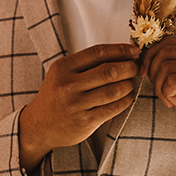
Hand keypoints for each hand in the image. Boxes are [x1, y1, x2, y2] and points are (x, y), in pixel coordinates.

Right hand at [19, 44, 138, 169]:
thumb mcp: (62, 73)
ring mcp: (76, 104)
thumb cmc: (57, 95)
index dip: (120, 50)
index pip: (98, 53)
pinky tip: (128, 97)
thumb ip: (86, 63)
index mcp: (63, 67)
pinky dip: (126, 101)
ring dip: (128, 85)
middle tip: (135, 68)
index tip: (133, 51)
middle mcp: (68, 85)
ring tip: (130, 83)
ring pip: (114, 90)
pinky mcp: (85, 122)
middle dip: (129, 67)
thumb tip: (121, 53)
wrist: (39, 126)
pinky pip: (113, 108)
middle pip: (109, 71)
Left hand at [141, 38, 175, 144]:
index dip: (150, 56)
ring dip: (160, 87)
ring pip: (166, 67)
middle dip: (153, 73)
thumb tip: (140, 56)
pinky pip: (172, 81)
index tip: (143, 72)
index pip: (167, 42)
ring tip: (169, 99)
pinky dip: (167, 94)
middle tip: (160, 90)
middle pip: (164, 53)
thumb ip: (167, 62)